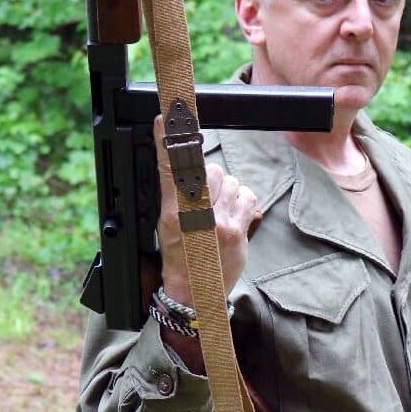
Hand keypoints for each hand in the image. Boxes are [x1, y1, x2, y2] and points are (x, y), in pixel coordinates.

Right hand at [153, 114, 259, 304]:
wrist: (195, 293)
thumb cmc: (178, 256)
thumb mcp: (165, 225)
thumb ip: (174, 193)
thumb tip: (184, 162)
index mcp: (169, 213)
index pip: (169, 168)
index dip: (168, 141)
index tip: (164, 117)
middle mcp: (194, 216)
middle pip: (208, 170)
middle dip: (208, 179)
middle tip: (203, 201)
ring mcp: (219, 224)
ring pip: (229, 181)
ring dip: (225, 192)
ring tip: (216, 213)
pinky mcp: (238, 231)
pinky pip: (246, 196)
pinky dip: (241, 201)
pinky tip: (232, 216)